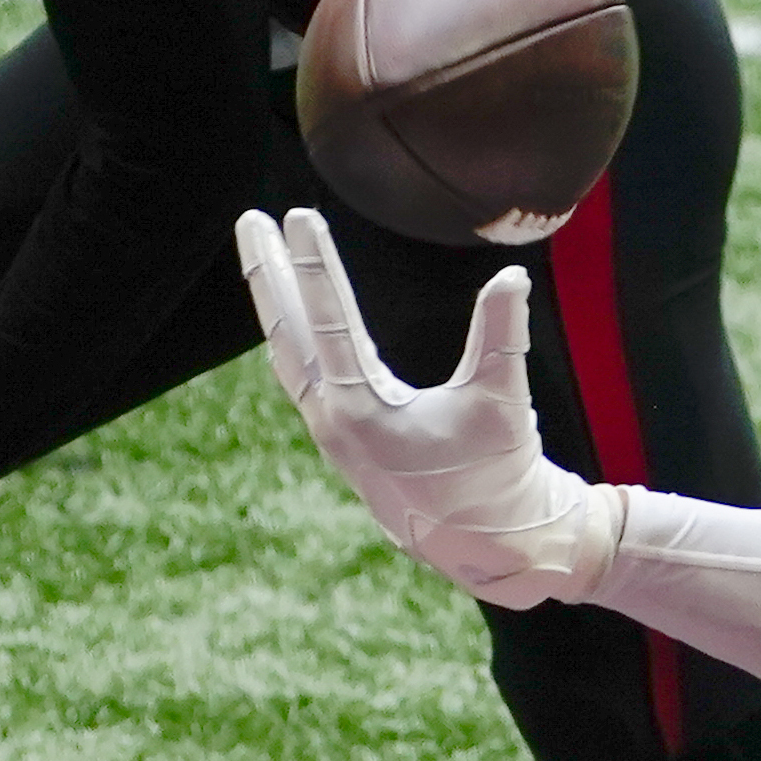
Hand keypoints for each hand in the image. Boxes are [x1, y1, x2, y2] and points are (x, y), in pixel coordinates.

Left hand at [233, 207, 619, 607]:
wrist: (491, 545)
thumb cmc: (498, 475)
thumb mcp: (501, 402)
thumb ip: (502, 335)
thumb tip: (511, 275)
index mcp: (362, 411)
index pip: (329, 319)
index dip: (313, 263)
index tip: (297, 216)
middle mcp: (333, 421)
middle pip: (287, 332)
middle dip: (268, 273)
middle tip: (249, 220)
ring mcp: (332, 434)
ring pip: (288, 354)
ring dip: (275, 302)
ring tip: (260, 254)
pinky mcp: (343, 441)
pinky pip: (300, 377)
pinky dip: (291, 339)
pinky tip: (289, 321)